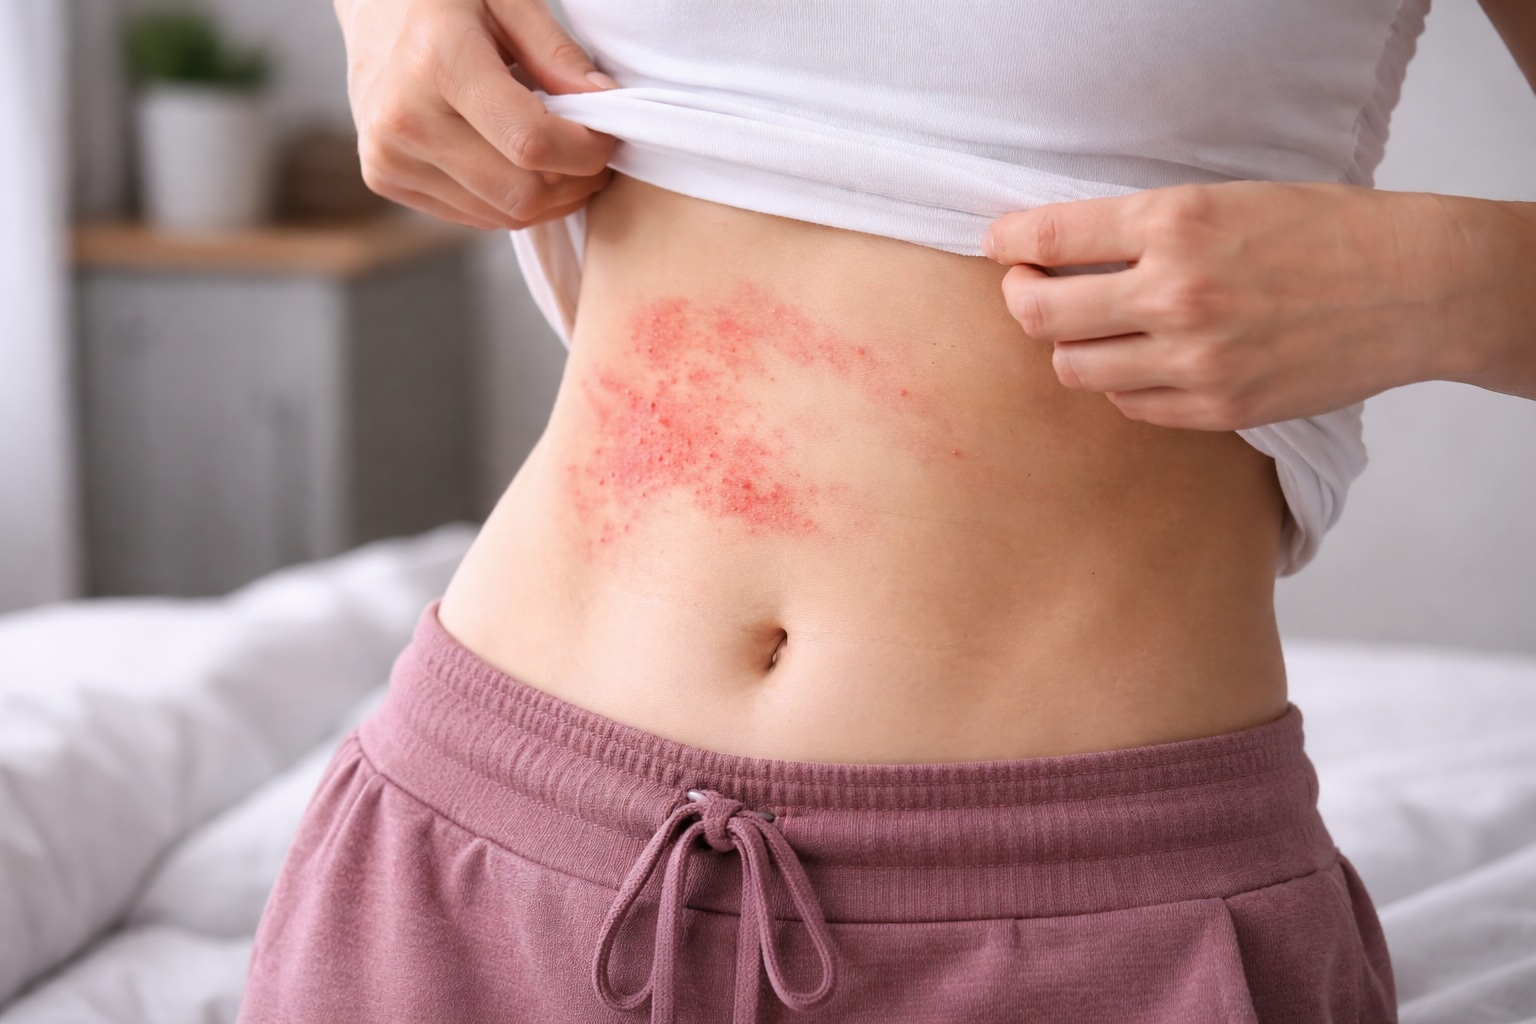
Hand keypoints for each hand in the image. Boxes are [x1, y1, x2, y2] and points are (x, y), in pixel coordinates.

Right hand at [335, 0, 617, 230]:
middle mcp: (404, 117)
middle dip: (573, 183)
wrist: (372, 7)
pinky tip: (516, 165)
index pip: (530, 143)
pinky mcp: (384, 178)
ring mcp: (388, 154)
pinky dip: (510, 201)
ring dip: (547, 198)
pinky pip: (474, 216)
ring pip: (501, 215)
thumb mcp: (509, 1)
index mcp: (438, 61)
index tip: (608, 136)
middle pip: (519, 193)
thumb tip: (608, 108)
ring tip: (558, 158)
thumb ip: (558, 55)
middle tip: (592, 158)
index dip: (585, 152)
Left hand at [984, 181, 1498, 429]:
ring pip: (1076, 368)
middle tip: (1028, 291)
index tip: (1000, 246)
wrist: (1409, 287)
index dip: (1008, 243)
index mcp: (1175, 222)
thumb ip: (1140, 227)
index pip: (1047, 238)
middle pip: (1040, 315)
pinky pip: (1129, 407)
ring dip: (1071, 347)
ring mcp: (1195, 358)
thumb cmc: (1318, 230)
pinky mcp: (1218, 409)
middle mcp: (1175, 292)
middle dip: (1021, 300)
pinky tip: (1145, 361)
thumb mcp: (1223, 198)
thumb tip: (1052, 250)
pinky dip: (1123, 385)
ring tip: (1091, 329)